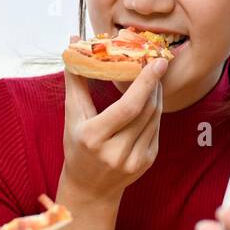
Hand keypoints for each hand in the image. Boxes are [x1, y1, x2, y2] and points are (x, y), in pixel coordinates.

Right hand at [60, 52, 166, 203]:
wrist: (89, 188)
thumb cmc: (77, 147)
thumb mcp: (72, 115)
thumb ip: (75, 79)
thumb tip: (74, 42)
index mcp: (94, 138)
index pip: (128, 107)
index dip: (146, 82)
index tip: (157, 62)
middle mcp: (116, 152)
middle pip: (146, 109)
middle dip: (153, 84)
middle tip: (155, 63)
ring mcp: (134, 160)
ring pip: (155, 117)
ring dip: (156, 95)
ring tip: (152, 79)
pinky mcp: (147, 162)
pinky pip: (156, 129)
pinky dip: (154, 111)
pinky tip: (149, 101)